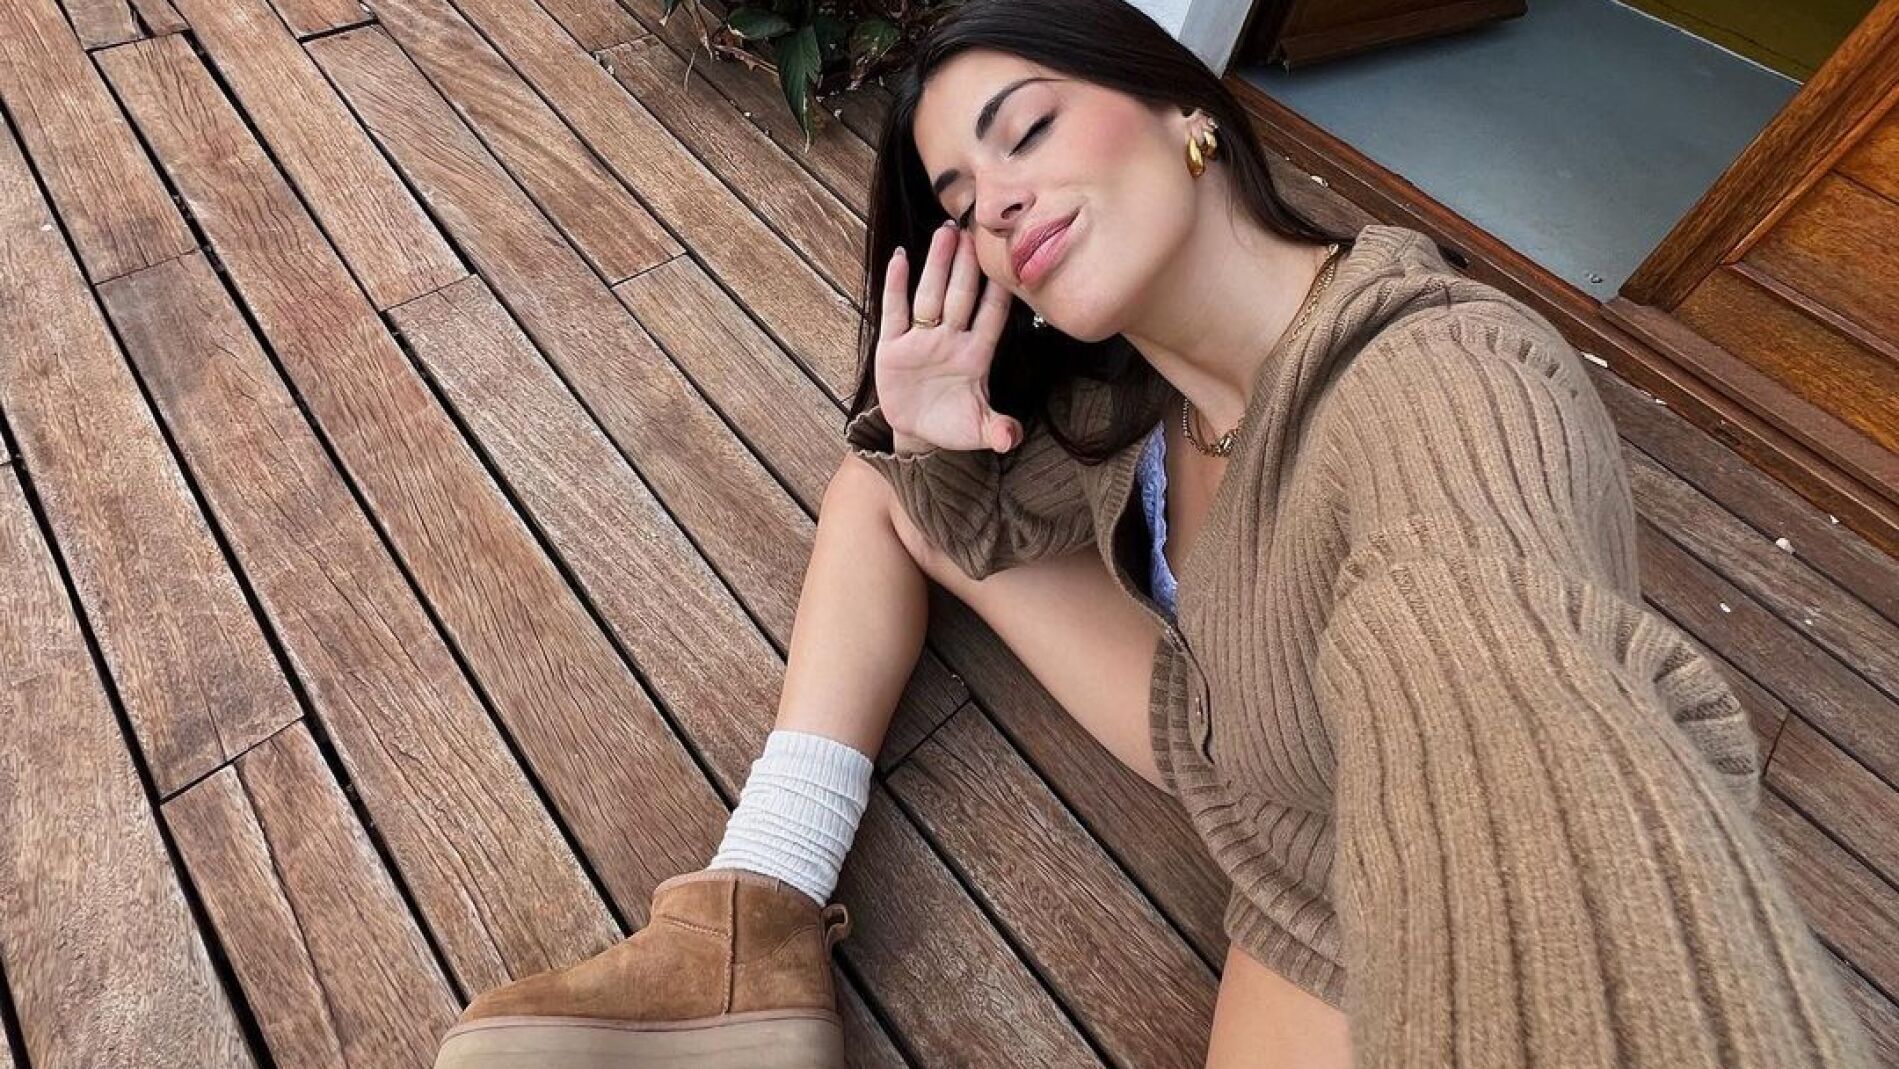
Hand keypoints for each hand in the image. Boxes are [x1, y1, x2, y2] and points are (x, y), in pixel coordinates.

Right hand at [874, 221, 1022, 453]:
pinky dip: (896, 285)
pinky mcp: (893, 347)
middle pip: (961, 297)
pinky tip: (901, 258)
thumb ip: (997, 431)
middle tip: (973, 230)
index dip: (999, 291)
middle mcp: (951, 340)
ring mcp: (922, 340)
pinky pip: (895, 311)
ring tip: (944, 233)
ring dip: (938, 265)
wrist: (919, 432)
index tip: (1008, 261)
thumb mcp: (977, 431)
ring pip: (931, 296)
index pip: (992, 317)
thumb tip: (1011, 439)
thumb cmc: (953, 425)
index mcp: (976, 356)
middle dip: (967, 265)